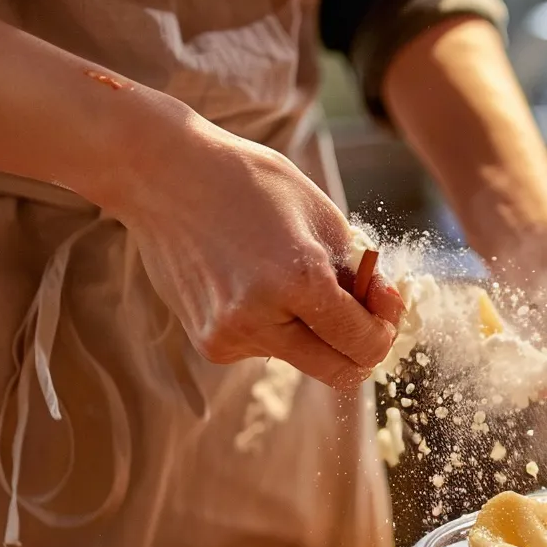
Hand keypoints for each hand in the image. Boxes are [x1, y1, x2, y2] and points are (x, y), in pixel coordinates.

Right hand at [108, 114, 404, 390]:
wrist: (162, 174)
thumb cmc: (250, 182)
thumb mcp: (323, 216)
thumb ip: (360, 274)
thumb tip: (383, 314)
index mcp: (299, 281)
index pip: (366, 345)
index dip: (385, 328)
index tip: (383, 301)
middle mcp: (261, 319)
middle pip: (340, 372)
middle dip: (360, 347)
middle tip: (360, 309)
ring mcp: (230, 337)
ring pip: (304, 358)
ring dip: (315, 330)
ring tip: (288, 275)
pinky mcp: (209, 344)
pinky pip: (268, 348)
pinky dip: (278, 325)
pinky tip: (253, 282)